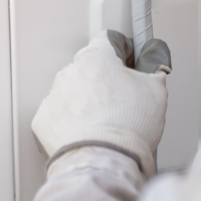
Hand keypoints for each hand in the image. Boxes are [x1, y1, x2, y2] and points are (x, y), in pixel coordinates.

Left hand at [32, 31, 168, 177]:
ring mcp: (54, 95)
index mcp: (96, 58)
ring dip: (85, 101)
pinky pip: (59, 114)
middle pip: (89, 68)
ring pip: (72, 91)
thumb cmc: (129, 126)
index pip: (108, 41)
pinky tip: (87, 132)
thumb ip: (154, 71)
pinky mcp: (44, 119)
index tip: (129, 62)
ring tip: (104, 122)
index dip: (122, 51)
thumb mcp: (157, 92)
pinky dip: (70, 121)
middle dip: (103, 81)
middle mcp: (70, 71)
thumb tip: (155, 65)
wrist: (104, 159)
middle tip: (121, 101)